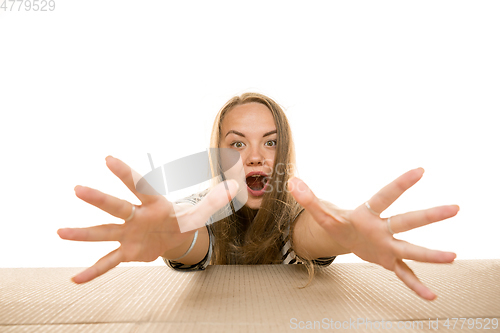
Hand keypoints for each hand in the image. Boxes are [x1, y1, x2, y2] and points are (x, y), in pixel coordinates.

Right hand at [58, 156, 237, 283]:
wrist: (171, 237)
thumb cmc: (182, 219)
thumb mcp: (199, 213)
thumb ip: (214, 201)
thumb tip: (234, 187)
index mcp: (153, 204)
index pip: (139, 186)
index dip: (126, 173)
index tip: (108, 158)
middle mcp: (135, 216)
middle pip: (116, 207)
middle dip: (99, 199)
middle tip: (78, 188)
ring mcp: (128, 234)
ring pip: (104, 233)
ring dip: (84, 234)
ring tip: (61, 232)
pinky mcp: (126, 252)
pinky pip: (108, 262)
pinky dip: (94, 272)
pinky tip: (75, 281)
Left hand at [289, 168, 458, 300]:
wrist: (347, 236)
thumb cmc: (338, 221)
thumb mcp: (322, 213)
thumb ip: (307, 199)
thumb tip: (291, 182)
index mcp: (368, 213)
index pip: (385, 196)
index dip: (400, 183)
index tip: (421, 170)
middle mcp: (383, 228)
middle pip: (407, 220)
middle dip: (429, 215)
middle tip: (454, 208)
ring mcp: (389, 245)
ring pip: (411, 249)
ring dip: (430, 254)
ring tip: (452, 257)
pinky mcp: (388, 261)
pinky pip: (404, 274)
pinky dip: (415, 285)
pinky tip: (431, 297)